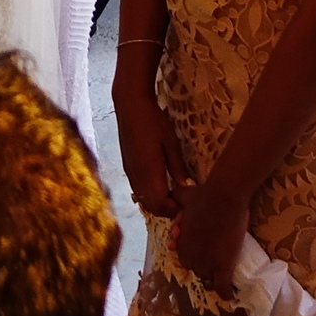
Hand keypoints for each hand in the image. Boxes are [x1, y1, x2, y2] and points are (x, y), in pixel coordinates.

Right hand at [114, 83, 191, 219]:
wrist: (130, 105)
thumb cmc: (154, 121)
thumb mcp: (171, 143)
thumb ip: (178, 168)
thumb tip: (187, 187)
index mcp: (149, 173)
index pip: (161, 205)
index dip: (175, 210)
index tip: (188, 204)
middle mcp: (137, 177)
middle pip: (151, 207)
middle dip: (167, 210)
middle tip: (183, 201)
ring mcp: (130, 173)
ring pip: (143, 200)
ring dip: (158, 203)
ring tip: (173, 192)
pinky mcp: (127, 168)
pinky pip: (138, 191)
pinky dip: (150, 194)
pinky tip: (161, 183)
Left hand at [172, 177, 249, 295]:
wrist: (224, 197)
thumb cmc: (206, 195)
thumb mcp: (186, 196)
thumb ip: (176, 196)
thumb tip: (172, 190)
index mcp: (181, 243)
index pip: (184, 258)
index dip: (194, 254)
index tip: (203, 249)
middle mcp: (190, 256)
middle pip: (196, 269)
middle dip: (204, 264)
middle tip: (216, 254)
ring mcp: (206, 263)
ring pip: (208, 278)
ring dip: (214, 276)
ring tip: (225, 268)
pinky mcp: (223, 267)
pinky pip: (222, 288)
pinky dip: (226, 293)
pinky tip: (230, 295)